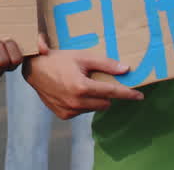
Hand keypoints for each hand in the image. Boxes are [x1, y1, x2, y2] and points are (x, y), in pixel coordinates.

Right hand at [22, 33, 142, 118]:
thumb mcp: (82, 57)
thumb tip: (125, 69)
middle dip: (106, 94)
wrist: (34, 70)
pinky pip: (82, 111)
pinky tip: (72, 92)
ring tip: (81, 84)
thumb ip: (105, 64)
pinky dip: (83, 103)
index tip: (140, 96)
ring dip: (94, 99)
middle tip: (98, 81)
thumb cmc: (59, 60)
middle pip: (105, 103)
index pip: (112, 92)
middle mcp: (76, 102)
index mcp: (82, 87)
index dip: (128, 94)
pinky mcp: (64, 115)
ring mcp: (69, 111)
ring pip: (94, 108)